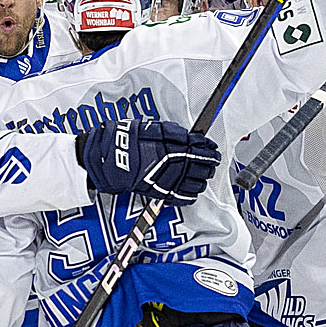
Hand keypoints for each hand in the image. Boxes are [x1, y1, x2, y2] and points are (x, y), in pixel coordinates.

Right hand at [77, 119, 221, 202]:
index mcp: (177, 147)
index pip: (203, 149)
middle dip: (210, 164)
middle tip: (210, 161)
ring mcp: (171, 181)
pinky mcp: (164, 193)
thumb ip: (175, 133)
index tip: (213, 150)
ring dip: (202, 179)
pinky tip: (191, 189)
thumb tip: (190, 137)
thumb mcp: (155, 128)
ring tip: (201, 175)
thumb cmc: (130, 142)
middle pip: (204, 167)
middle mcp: (177, 165)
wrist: (113, 159)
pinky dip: (191, 194)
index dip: (211, 150)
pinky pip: (185, 198)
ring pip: (198, 184)